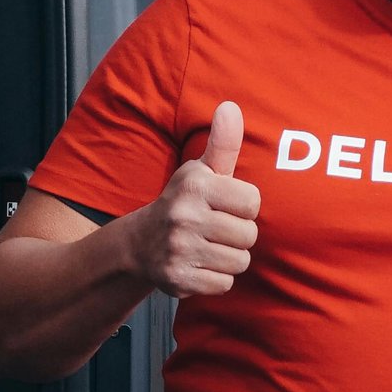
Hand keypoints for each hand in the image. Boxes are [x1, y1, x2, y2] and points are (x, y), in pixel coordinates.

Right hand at [118, 99, 259, 298]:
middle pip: (249, 235)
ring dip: (228, 258)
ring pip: (239, 261)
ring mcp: (180, 249)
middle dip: (237, 235)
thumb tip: (231, 107)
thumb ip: (222, 143)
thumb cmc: (183, 203)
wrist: (139, 244)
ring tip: (208, 247)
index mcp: (195, 185)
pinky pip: (224, 284)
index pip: (252, 202)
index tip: (224, 206)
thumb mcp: (200, 171)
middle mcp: (185, 216)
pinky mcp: (178, 279)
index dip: (243, 207)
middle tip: (215, 230)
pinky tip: (199, 265)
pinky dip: (215, 278)